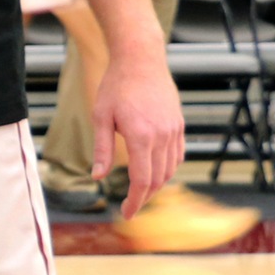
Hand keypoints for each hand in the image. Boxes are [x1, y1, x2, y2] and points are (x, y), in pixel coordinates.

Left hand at [90, 43, 183, 218]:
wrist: (141, 61)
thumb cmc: (115, 87)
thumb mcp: (100, 117)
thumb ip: (101, 149)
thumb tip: (96, 176)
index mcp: (141, 136)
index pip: (142, 180)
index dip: (135, 201)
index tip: (127, 213)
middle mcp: (163, 136)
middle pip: (158, 179)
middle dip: (145, 196)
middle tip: (130, 206)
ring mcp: (174, 130)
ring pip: (170, 169)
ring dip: (157, 184)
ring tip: (140, 192)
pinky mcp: (178, 124)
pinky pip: (177, 155)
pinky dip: (166, 168)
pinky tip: (154, 171)